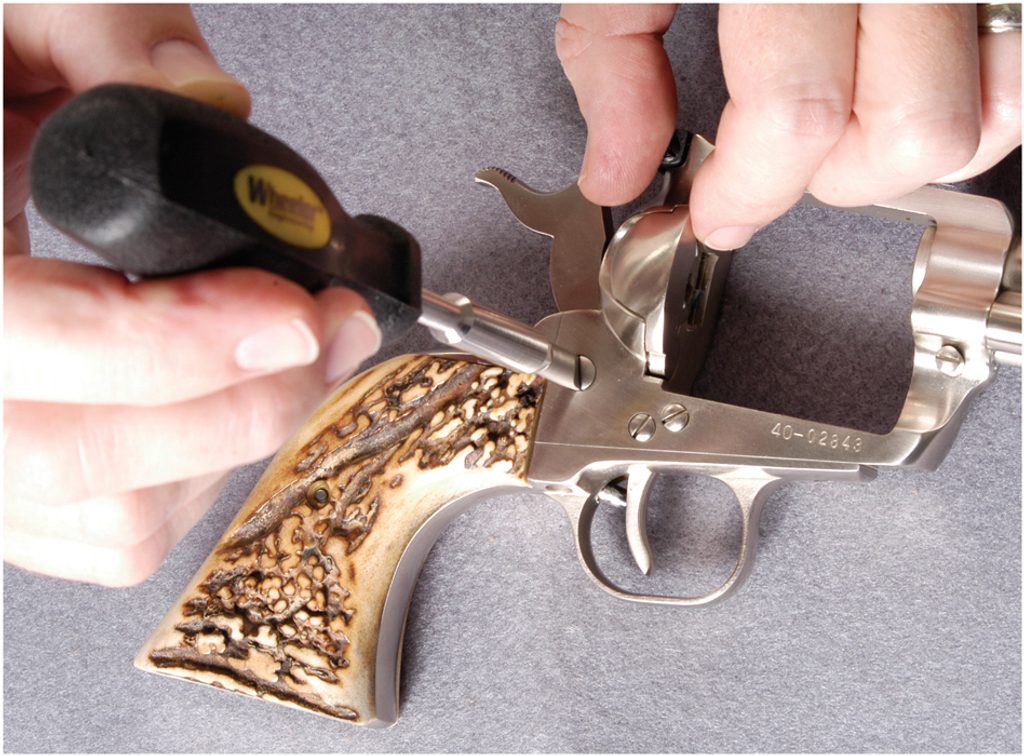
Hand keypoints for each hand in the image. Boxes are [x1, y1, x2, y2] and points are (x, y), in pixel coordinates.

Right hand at [4, 5, 381, 585]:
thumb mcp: (10, 9)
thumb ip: (109, 37)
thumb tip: (214, 106)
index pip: (18, 338)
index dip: (169, 341)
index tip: (291, 310)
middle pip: (75, 458)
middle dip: (240, 402)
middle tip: (330, 327)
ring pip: (112, 518)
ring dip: (231, 440)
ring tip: (288, 353)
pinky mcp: (10, 494)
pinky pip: (115, 536)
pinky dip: (198, 476)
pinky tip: (221, 397)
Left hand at [556, 3, 1021, 249]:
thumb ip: (613, 58)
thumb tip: (620, 168)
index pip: (796, 112)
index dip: (748, 193)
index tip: (716, 213)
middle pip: (915, 126)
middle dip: (831, 180)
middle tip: (775, 164)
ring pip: (1003, 100)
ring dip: (914, 146)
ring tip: (847, 127)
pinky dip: (980, 91)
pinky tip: (907, 80)